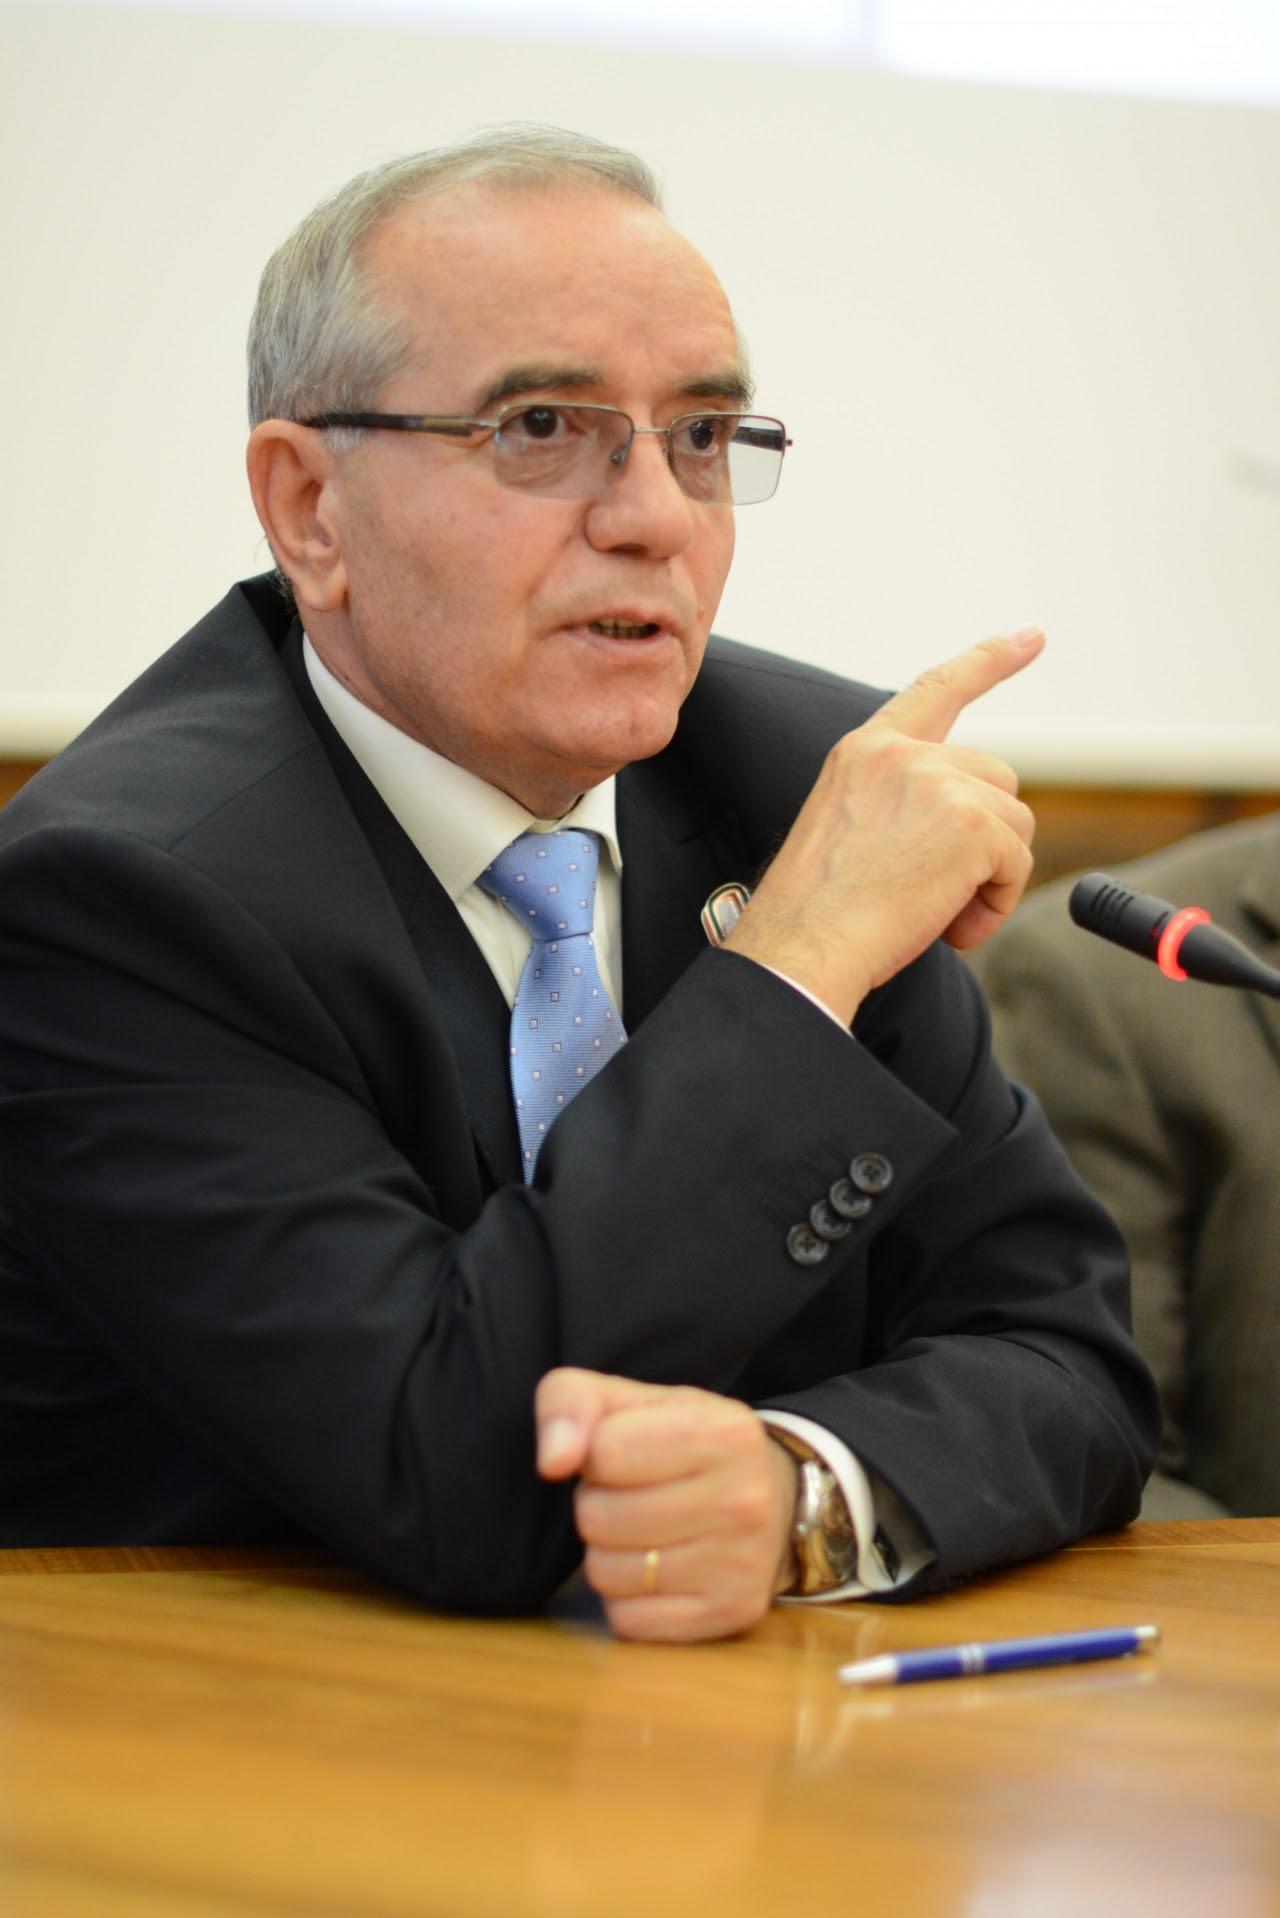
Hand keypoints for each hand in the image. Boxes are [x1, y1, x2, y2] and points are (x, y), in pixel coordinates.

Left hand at [535, 1367, 797, 1641]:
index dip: (595, 1456)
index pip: (605, 1451)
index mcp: (723, 1432)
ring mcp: (741, 1564)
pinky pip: (627, 1621)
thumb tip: (551, 1461)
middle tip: (631, 1496)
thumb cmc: (686, 1442)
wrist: (773, 1498)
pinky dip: (626, 1599)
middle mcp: (743, 1499)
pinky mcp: (730, 1615)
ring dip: (607, 1553)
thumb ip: (571, 1402)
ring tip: (642, 1531)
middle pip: (598, 1517)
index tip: (621, 1455)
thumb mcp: (633, 1401)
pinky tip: (656, 1571)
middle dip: (597, 1505)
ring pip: (605, 1573)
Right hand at [723, 627, 1043, 1024]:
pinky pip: (1018, 864)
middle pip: (996, 781)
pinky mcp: (973, 823)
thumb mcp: (847, 826)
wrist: (803, 946)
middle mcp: (904, 755)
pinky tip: (952, 927)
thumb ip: (902, 801)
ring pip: (1015, 824)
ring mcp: (940, 782)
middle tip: (933, 892)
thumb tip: (967, 822)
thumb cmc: (817, 911)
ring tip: (935, 912)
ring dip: (990, 876)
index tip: (1030, 637)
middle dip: (984, 838)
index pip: (937, 689)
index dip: (989, 660)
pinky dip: (996, 904)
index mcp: (866, 752)